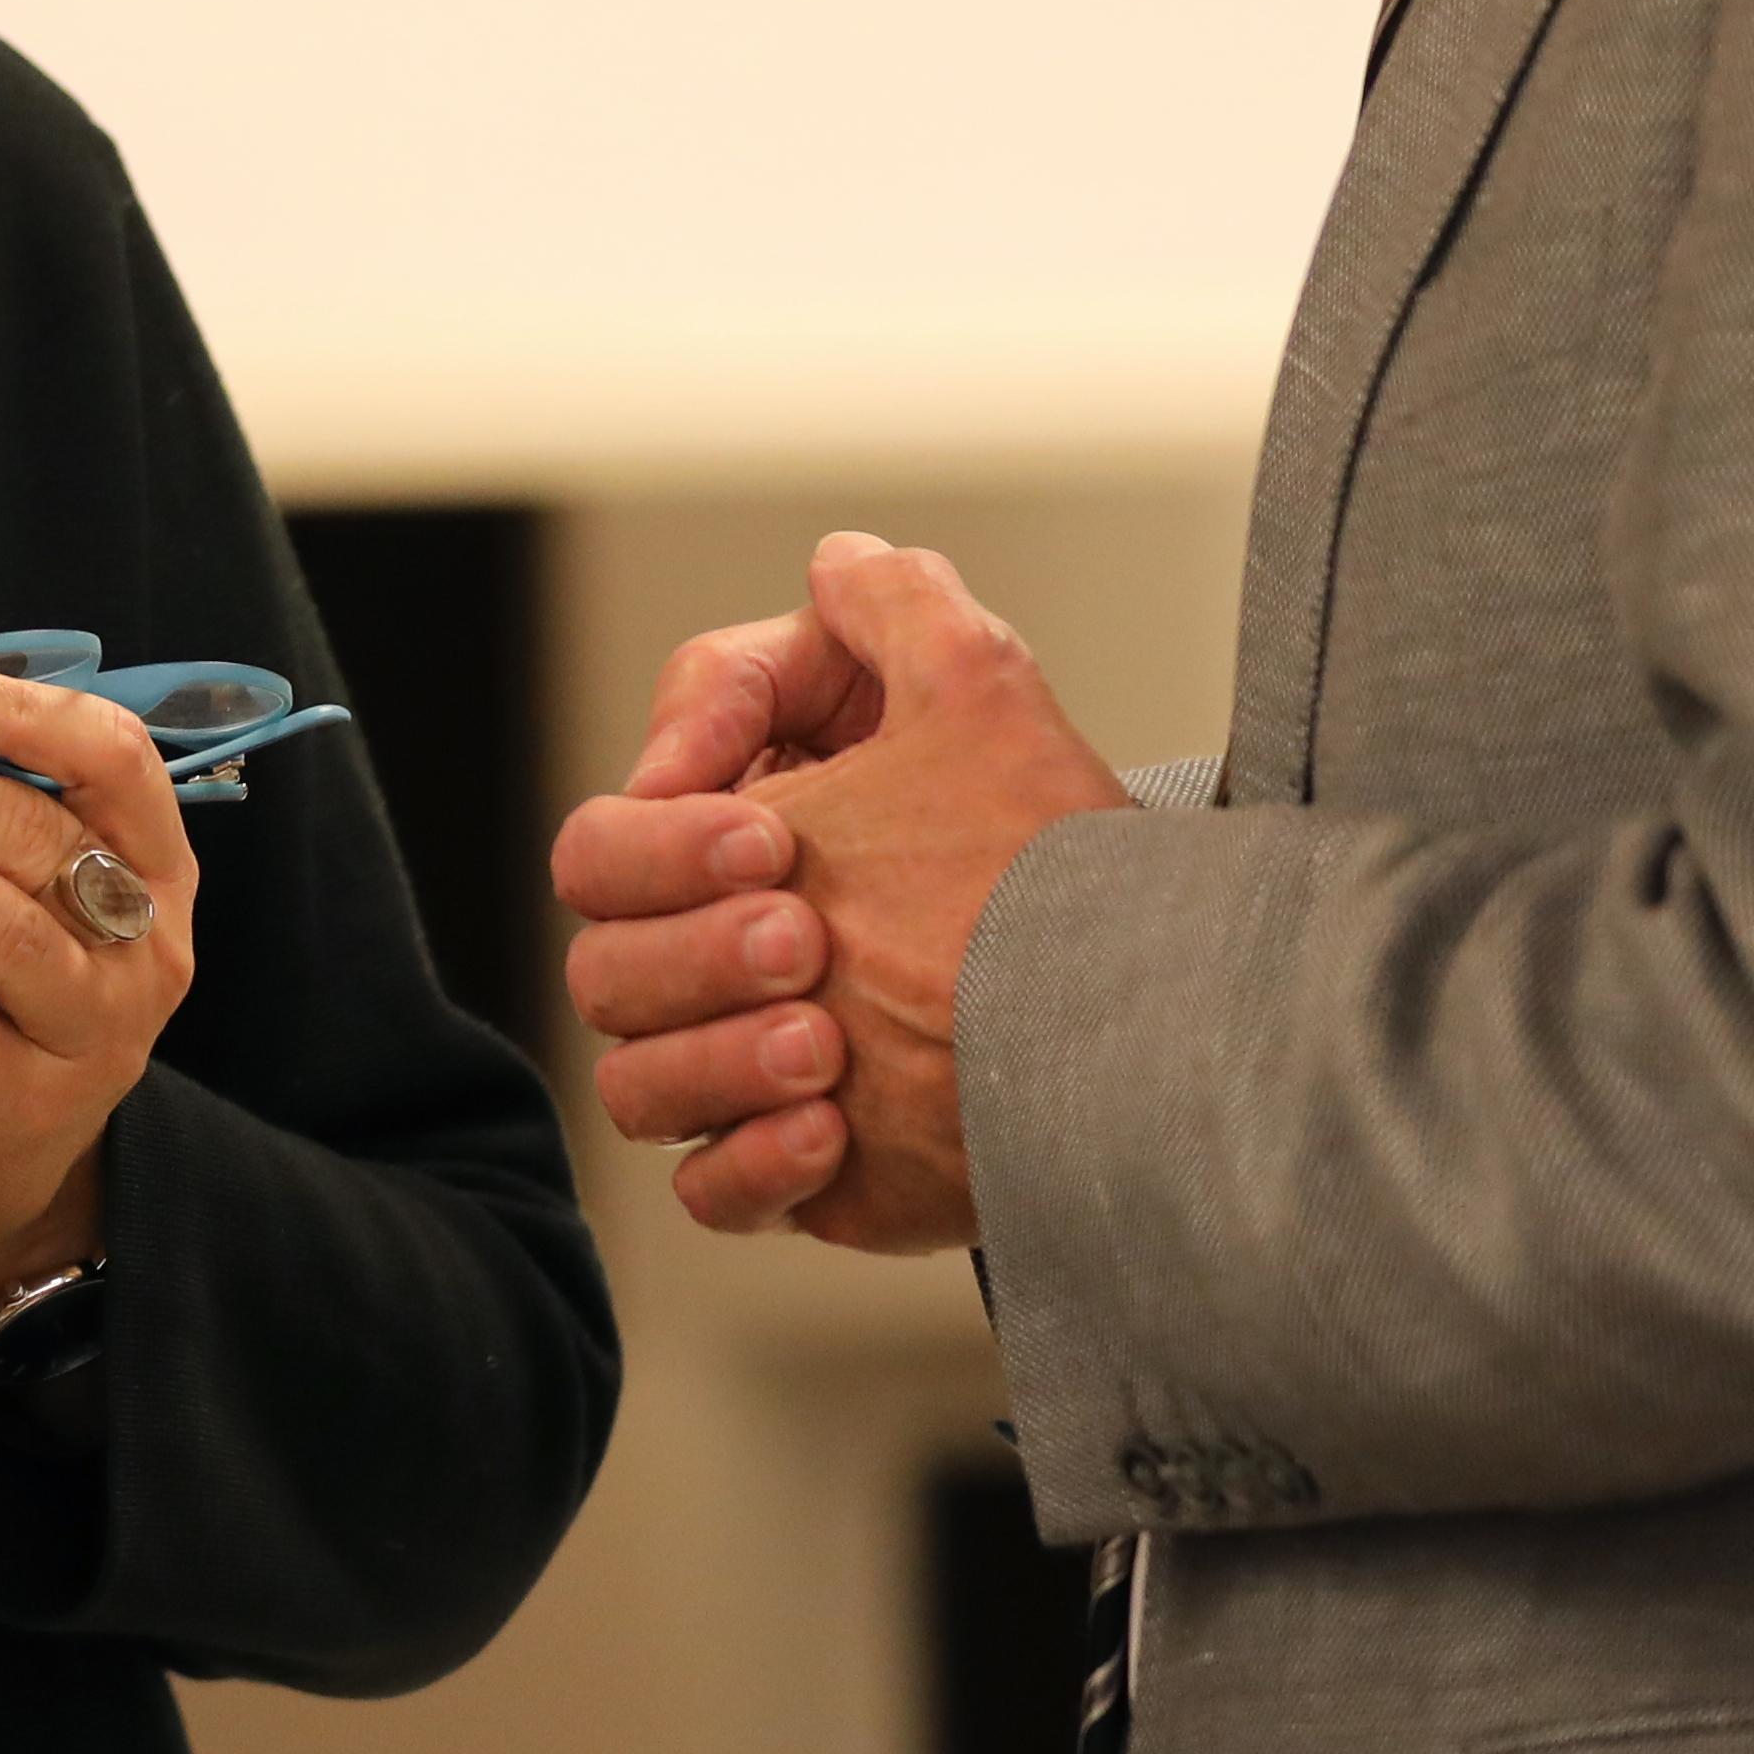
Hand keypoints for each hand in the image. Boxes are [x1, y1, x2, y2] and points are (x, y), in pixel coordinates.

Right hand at [546, 536, 1122, 1251]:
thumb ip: (900, 604)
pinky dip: (749, 1164)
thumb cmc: (1056, 856)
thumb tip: (832, 562)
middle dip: (692, 946)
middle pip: (603, 960)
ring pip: (634, 1081)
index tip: (774, 832)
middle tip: (808, 936)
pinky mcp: (794, 1167)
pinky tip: (832, 1128)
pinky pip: (707, 1191)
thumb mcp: (985, 694)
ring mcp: (749, 1065)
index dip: (665, 834)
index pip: (608, 840)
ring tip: (825, 1048)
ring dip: (712, 1061)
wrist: (1151, 1024)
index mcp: (735, 846)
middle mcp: (722, 956)